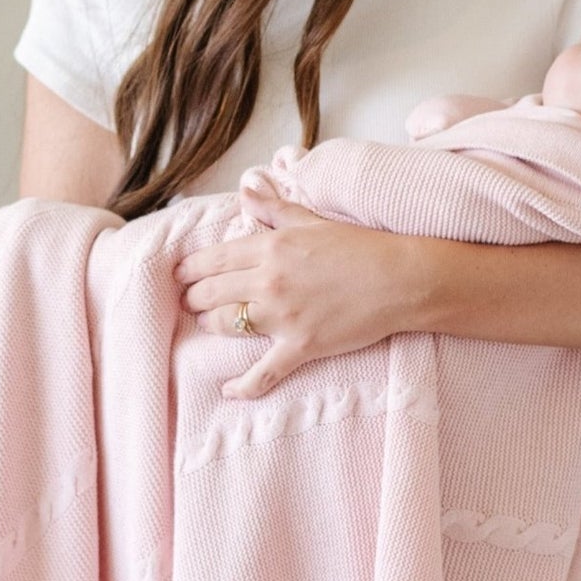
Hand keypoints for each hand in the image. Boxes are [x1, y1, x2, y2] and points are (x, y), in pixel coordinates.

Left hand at [173, 182, 421, 398]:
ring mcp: (282, 317)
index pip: (212, 260)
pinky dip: (243, 386)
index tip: (180, 276)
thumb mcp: (313, 220)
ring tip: (207, 324)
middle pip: (209, 293)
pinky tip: (228, 390)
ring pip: (225, 325)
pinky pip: (262, 372)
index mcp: (270, 247)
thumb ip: (274, 208)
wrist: (400, 280)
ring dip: (209, 325)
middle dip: (193, 298)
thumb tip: (246, 190)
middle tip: (189, 301)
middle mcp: (269, 281)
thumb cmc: (361, 248)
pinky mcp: (300, 346)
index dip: (188, 270)